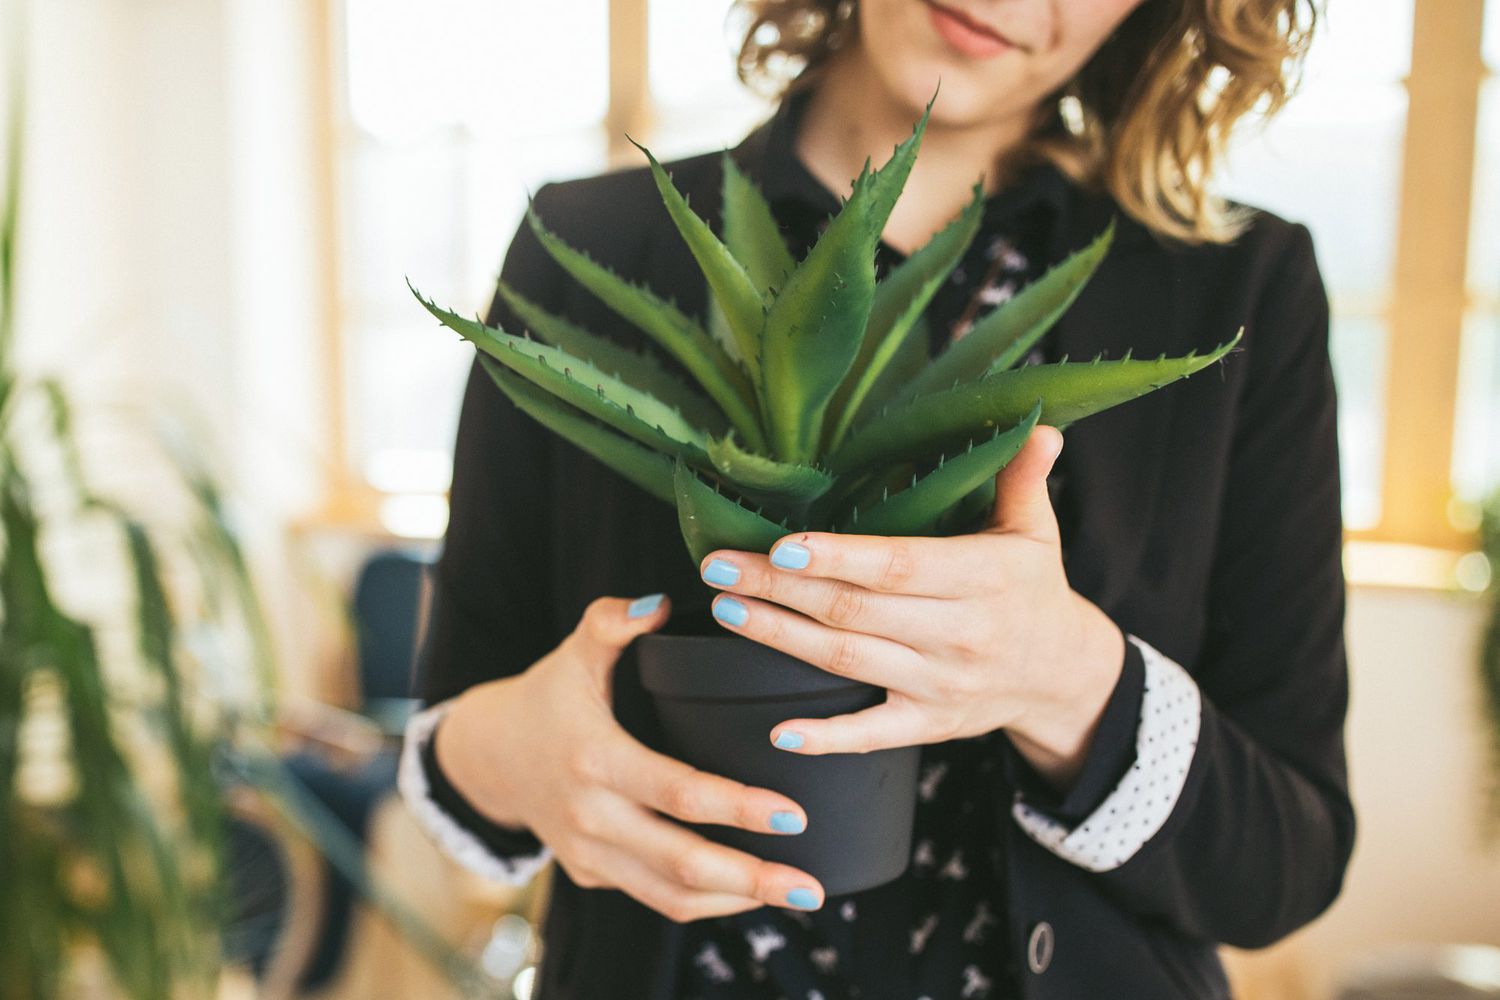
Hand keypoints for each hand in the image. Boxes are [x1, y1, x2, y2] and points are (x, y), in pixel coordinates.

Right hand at [433, 594, 826, 920]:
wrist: (489, 754)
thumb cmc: (548, 696)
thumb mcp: (574, 651)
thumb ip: (613, 621)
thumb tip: (659, 602)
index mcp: (595, 760)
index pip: (678, 793)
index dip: (738, 807)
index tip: (794, 813)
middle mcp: (590, 818)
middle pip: (681, 864)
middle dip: (752, 879)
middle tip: (812, 887)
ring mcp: (589, 855)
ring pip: (669, 896)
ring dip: (737, 902)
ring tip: (796, 896)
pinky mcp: (591, 874)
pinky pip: (653, 897)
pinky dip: (704, 901)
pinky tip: (750, 892)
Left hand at [697, 425, 1125, 789]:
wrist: (1063, 676)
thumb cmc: (1032, 588)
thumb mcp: (1036, 531)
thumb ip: (1023, 479)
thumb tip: (1037, 426)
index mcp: (982, 578)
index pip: (898, 566)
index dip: (838, 558)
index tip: (780, 546)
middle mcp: (960, 634)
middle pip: (855, 611)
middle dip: (781, 589)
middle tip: (718, 567)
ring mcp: (941, 684)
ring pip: (848, 661)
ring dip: (782, 637)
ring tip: (727, 609)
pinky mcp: (929, 724)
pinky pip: (872, 735)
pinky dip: (826, 737)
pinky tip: (778, 731)